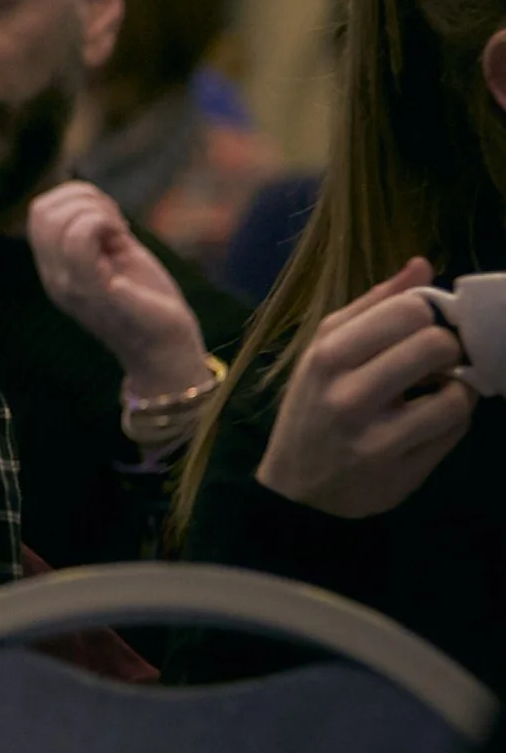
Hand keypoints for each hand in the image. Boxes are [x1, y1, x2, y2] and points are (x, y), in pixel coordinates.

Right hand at [26, 181, 209, 395]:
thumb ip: (93, 232)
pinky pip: (79, 239)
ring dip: (96, 211)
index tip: (108, 219)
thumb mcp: (113, 258)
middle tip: (115, 224)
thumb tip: (85, 195)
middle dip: (84, 199)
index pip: (38, 212)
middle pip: (42, 210)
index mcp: (54, 268)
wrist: (165, 350)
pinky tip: (124, 239)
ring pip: (60, 220)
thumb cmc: (147, 300)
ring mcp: (71, 285)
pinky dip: (104, 223)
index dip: (74, 198)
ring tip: (120, 233)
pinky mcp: (94, 290)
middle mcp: (54, 277)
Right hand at [256, 257, 475, 517]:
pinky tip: (430, 419)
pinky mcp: (401, 471)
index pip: (408, 310)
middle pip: (437, 344)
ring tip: (434, 391)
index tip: (417, 329)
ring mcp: (376, 436)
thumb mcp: (324, 350)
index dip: (426, 315)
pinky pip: (455, 430)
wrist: (295, 488)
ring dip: (455, 388)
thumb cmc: (312, 408)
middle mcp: (348, 393)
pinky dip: (453, 419)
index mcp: (327, 354)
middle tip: (430, 362)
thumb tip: (422, 265)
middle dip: (445, 349)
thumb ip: (373, 306)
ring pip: (456, 393)